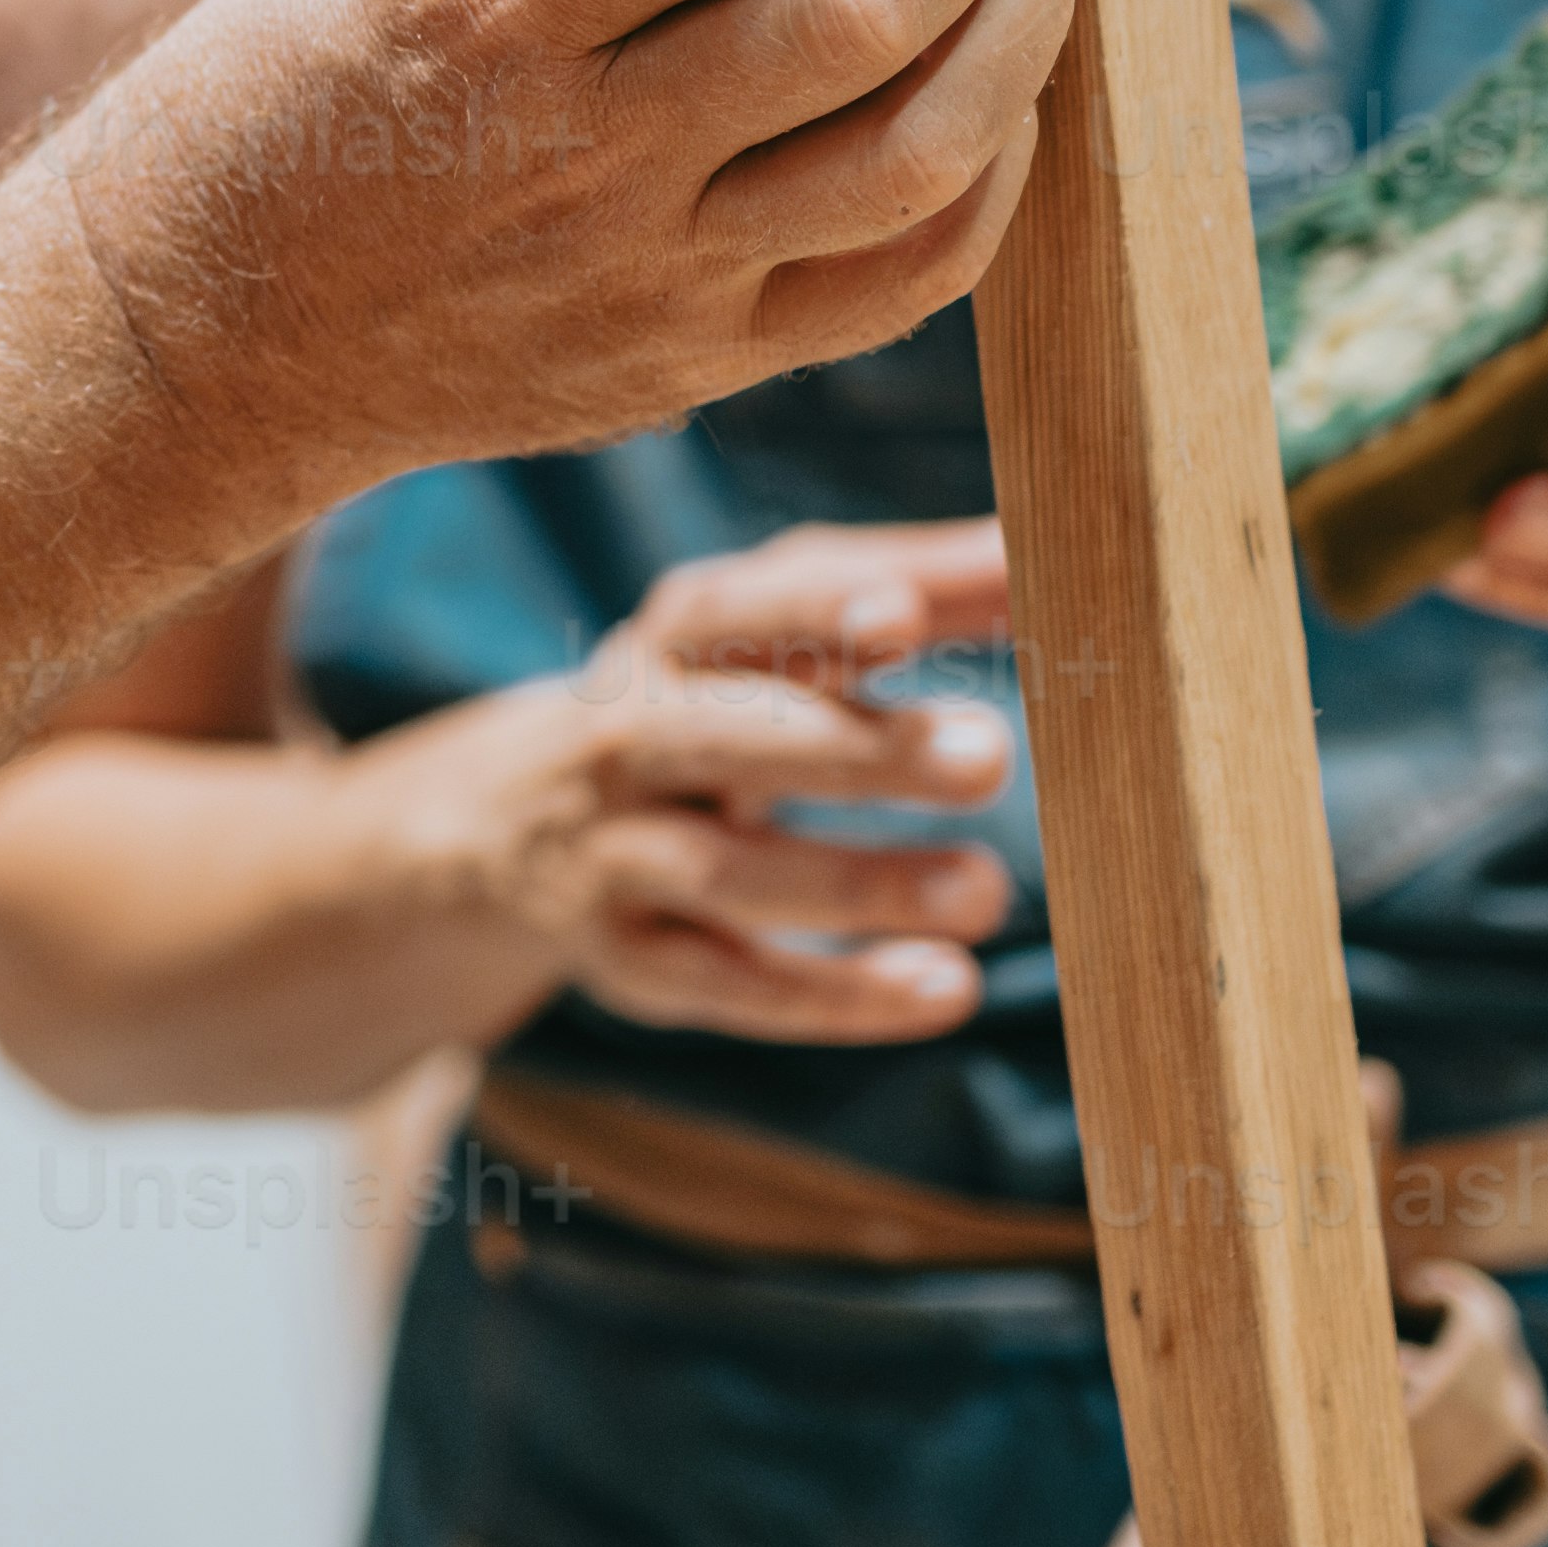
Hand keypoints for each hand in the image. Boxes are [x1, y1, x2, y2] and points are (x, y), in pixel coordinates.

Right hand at [61, 0, 1073, 551]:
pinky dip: (995, 163)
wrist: (186, 328)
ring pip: (924, 146)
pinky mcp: (692, 363)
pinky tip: (990, 80)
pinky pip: (910, 274)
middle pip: (870, 5)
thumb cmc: (284, 79)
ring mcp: (647, 273)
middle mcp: (581, 147)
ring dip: (1018, 11)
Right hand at [345, 521, 1020, 1050]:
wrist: (508, 825)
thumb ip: (906, 586)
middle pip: (733, 740)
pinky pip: (733, 985)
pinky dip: (836, 995)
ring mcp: (620, 856)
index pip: (739, 615)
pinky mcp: (634, 961)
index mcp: (675, 640)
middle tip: (991, 753)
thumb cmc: (705, 697)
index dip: (817, 611)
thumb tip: (1040, 551)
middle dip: (857, 749)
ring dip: (861, 885)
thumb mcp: (771, 632)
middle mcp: (630, 739)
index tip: (906, 612)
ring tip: (986, 892)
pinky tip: (944, 988)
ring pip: (734, 877)